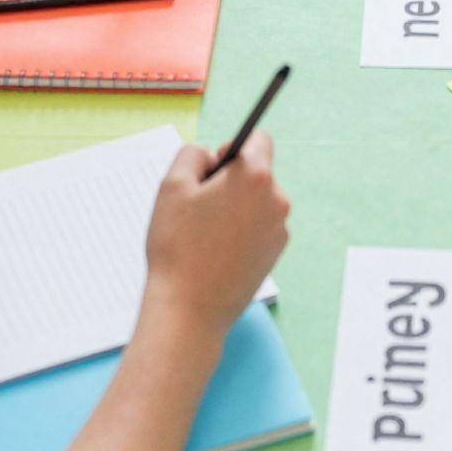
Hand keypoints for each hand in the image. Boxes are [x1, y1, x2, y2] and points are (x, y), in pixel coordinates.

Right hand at [144, 133, 289, 334]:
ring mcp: (279, 230)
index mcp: (255, 177)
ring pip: (256, 202)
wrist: (189, 310)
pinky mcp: (275, 254)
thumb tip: (212, 156)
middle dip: (230, 181)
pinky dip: (241, 231)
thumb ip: (192, 154)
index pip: (258, 140)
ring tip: (204, 234)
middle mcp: (276, 200)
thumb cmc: (177, 248)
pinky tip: (216, 251)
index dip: (232, 147)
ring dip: (235, 207)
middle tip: (199, 206)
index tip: (213, 167)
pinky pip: (258, 227)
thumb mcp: (172, 186)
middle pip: (256, 173)